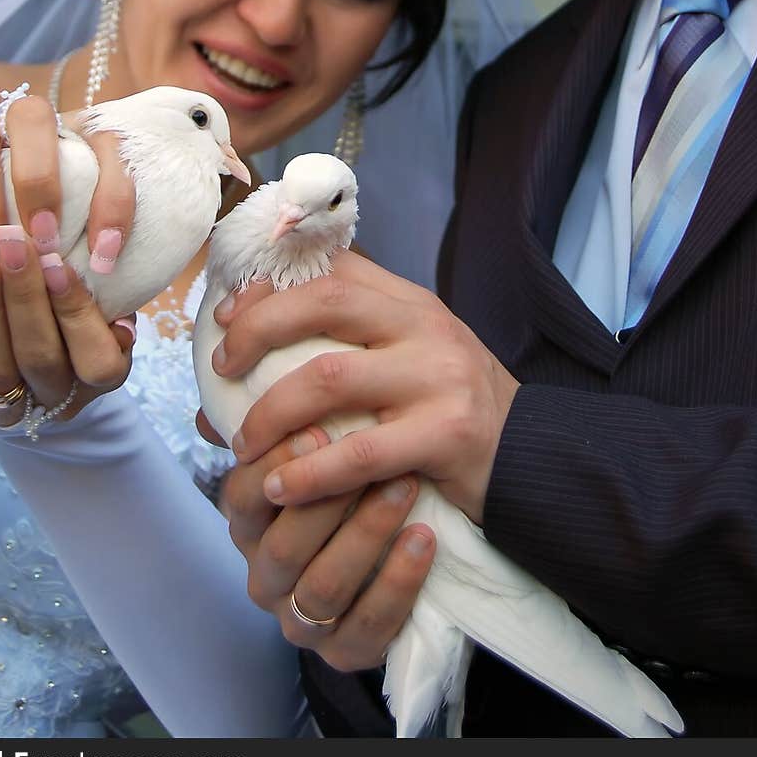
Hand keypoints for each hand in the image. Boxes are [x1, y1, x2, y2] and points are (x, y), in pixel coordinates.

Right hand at [0, 93, 136, 305]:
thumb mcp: (81, 251)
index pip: (107, 142)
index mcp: (78, 136)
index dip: (112, 197)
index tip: (106, 257)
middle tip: (45, 242)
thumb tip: (120, 327)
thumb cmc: (54, 250)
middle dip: (41, 181)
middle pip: (32, 117)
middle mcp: (21, 125)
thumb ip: (97, 262)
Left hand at [0, 223, 134, 426]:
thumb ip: (103, 286)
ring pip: (0, 372)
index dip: (76, 312)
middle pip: (42, 358)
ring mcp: (15, 410)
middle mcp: (61, 398)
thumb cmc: (70, 306)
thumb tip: (101, 254)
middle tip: (12, 246)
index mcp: (104, 375)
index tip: (56, 263)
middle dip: (25, 297)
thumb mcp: (102, 296)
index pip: (98, 359)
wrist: (26, 345)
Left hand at [217, 252, 517, 525]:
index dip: (268, 285)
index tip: (226, 315)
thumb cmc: (449, 412)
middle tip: (223, 366)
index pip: (330, 267)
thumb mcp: (406, 361)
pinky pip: (359, 452)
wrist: (533, 459)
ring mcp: (439, 376)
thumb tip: (226, 382)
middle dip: (257, 329)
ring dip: (271, 412)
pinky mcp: (447, 433)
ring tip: (243, 445)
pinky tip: (281, 488)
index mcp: (409, 302)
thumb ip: (337, 354)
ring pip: (330, 376)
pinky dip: (309, 472)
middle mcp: (424, 326)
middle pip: (323, 301)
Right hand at [219, 425, 435, 671]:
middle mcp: (266, 575)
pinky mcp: (346, 651)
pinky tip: (424, 539)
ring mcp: (302, 620)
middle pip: (282, 546)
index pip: (243, 497)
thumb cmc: (347, 482)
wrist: (392, 554)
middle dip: (326, 501)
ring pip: (322, 587)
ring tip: (407, 486)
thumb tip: (240, 362)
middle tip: (372, 453)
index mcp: (249, 524)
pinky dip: (397, 582)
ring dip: (365, 535)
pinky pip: (369, 626)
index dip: (276, 466)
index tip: (320, 430)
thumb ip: (289, 413)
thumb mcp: (314, 449)